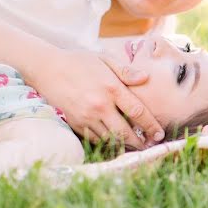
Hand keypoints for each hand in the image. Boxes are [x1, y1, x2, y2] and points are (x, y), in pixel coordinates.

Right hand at [29, 49, 163, 148]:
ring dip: (124, 144)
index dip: (151, 126)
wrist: (47, 68)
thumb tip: (145, 78)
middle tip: (149, 146)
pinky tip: (115, 141)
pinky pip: (95, 138)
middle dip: (140, 142)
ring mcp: (86, 116)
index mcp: (111, 88)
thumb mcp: (105, 60)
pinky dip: (107, 142)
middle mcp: (100, 105)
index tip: (160, 134)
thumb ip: (126, 71)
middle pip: (125, 131)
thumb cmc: (80, 62)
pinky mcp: (75, 122)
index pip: (137, 112)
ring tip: (135, 146)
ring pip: (110, 138)